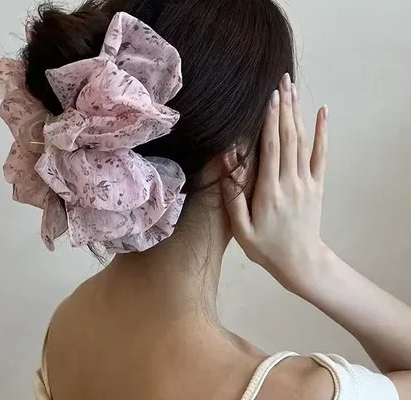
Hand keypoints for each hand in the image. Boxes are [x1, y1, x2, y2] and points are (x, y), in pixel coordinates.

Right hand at [222, 73, 328, 292]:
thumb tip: (227, 165)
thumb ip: (233, 198)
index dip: (270, 122)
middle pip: (288, 138)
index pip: (271, 149)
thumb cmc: (266, 248)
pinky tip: (322, 113)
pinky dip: (322, 133)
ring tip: (293, 89)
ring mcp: (307, 182)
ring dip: (298, 114)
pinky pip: (321, 155)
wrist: (301, 262)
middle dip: (284, 108)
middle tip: (282, 81)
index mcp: (270, 192)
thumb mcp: (242, 231)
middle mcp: (290, 182)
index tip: (269, 97)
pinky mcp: (317, 185)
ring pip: (303, 142)